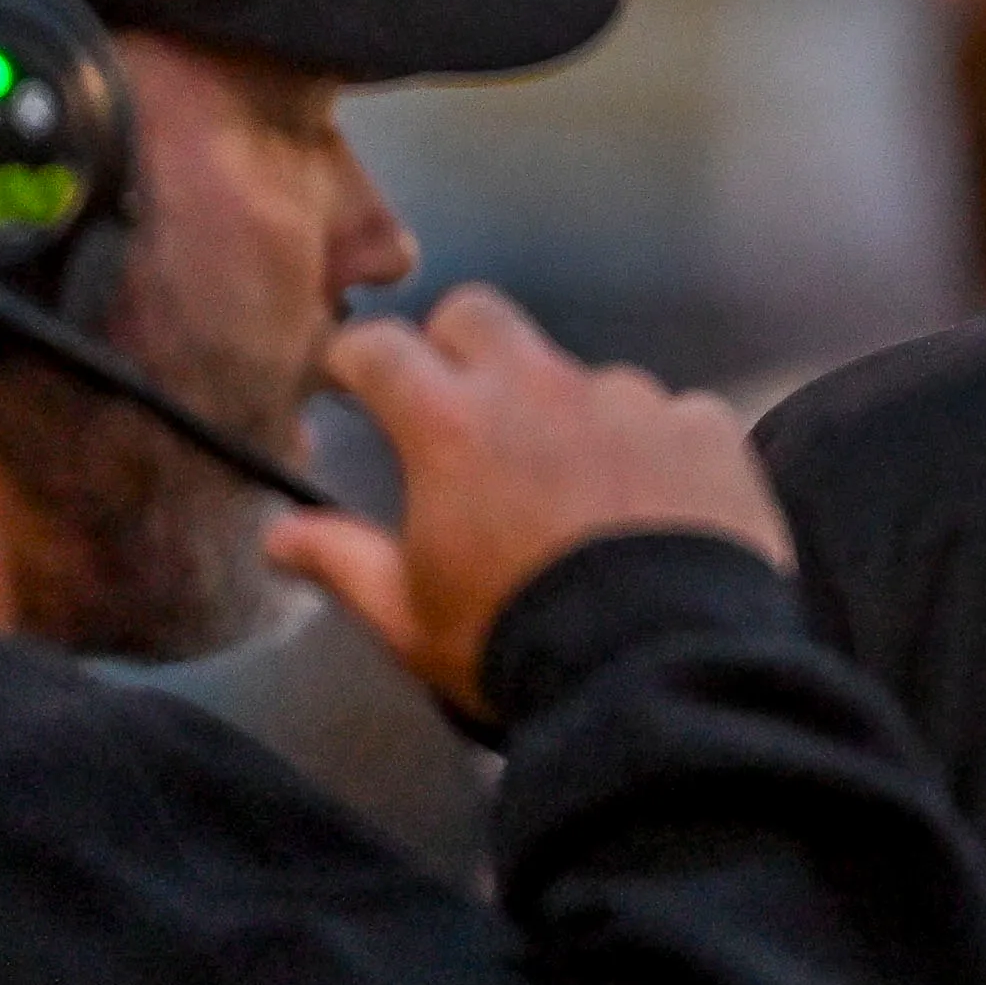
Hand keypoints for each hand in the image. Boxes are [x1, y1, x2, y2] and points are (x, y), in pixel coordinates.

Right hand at [264, 285, 791, 716]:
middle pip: (481, 316)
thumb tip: (281, 535)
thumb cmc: (516, 644)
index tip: (352, 380)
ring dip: (566, 414)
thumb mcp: (409, 618)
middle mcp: (540, 388)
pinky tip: (658, 509)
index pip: (382, 347)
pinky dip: (655, 451)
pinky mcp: (704, 427)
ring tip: (576, 491)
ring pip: (582, 374)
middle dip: (457, 345)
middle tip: (456, 404)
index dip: (358, 358)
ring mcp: (631, 400)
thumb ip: (343, 561)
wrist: (661, 668)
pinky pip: (671, 416)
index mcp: (451, 424)